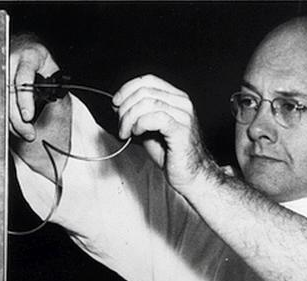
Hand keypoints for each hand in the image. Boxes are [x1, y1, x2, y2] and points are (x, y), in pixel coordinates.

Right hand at [9, 34, 59, 141]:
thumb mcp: (50, 65)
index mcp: (28, 56)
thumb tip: (54, 100)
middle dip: (18, 118)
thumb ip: (53, 81)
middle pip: (10, 95)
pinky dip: (9, 118)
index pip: (23, 78)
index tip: (28, 116)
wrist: (23, 46)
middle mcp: (10, 63)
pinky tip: (17, 127)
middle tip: (29, 133)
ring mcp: (0, 73)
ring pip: (2, 102)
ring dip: (13, 122)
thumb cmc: (37, 57)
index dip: (25, 100)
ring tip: (26, 133)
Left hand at [112, 75, 212, 191]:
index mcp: (176, 98)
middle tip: (121, 126)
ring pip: (147, 103)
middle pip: (144, 91)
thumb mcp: (149, 130)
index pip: (148, 80)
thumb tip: (118, 106)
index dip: (127, 89)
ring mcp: (183, 115)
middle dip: (125, 108)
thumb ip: (137, 116)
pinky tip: (137, 134)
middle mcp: (182, 103)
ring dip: (129, 118)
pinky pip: (155, 117)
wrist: (191, 175)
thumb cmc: (171, 154)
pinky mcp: (181, 129)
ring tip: (126, 133)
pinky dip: (140, 124)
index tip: (115, 103)